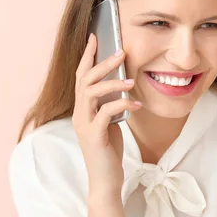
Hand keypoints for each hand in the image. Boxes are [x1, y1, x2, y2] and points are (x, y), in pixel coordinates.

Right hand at [72, 33, 141, 197]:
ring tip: (132, 80)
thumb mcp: (109, 122)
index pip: (81, 75)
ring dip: (113, 82)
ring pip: (91, 93)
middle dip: (102, 62)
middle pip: (85, 79)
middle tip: (121, 51)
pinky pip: (106, 112)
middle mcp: (79, 113)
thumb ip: (110, 104)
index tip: (95, 36)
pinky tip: (137, 104)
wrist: (105, 180)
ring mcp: (84, 124)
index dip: (87, 55)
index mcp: (81, 108)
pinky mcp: (94, 135)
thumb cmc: (108, 150)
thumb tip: (122, 85)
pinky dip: (122, 104)